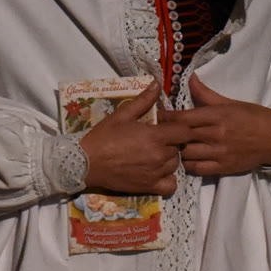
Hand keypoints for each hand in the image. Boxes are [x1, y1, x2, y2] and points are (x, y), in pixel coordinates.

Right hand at [77, 82, 179, 197]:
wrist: (86, 162)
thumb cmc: (103, 136)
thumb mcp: (121, 115)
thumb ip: (143, 100)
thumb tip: (157, 84)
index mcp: (155, 136)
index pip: (184, 132)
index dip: (179, 128)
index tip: (168, 128)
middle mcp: (159, 155)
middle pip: (180, 148)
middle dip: (171, 142)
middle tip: (156, 140)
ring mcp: (155, 173)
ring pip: (175, 164)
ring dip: (168, 159)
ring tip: (153, 155)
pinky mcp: (149, 187)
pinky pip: (171, 186)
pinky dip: (168, 179)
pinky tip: (158, 173)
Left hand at [163, 76, 270, 178]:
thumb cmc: (254, 117)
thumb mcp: (231, 103)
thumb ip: (207, 94)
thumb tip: (190, 79)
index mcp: (218, 115)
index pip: (183, 118)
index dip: (166, 118)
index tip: (157, 116)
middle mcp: (217, 134)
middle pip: (181, 137)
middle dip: (168, 135)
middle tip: (159, 133)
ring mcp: (220, 153)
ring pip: (186, 154)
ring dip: (177, 151)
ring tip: (173, 147)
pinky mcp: (224, 167)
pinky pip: (197, 169)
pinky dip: (188, 165)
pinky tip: (186, 159)